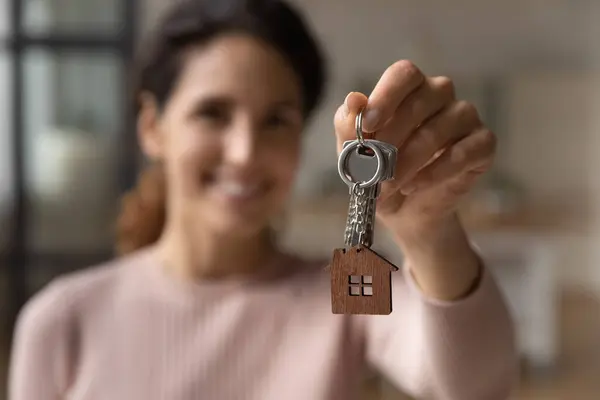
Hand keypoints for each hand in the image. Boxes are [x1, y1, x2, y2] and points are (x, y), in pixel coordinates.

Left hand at [334, 60, 495, 237]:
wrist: (403, 209)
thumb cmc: (377, 171)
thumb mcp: (354, 152)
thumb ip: (349, 125)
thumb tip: (354, 100)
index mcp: (409, 88)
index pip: (404, 74)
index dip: (386, 96)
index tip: (368, 123)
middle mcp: (440, 94)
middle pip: (423, 100)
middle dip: (393, 138)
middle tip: (373, 168)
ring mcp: (465, 118)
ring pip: (441, 128)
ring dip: (409, 160)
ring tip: (388, 185)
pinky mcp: (483, 145)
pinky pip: (464, 153)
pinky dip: (435, 172)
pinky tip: (413, 186)